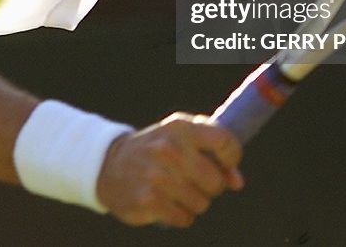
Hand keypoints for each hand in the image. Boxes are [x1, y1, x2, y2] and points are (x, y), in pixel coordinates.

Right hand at [95, 113, 243, 227]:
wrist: (108, 164)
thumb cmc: (157, 151)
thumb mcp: (181, 139)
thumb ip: (214, 153)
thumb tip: (237, 182)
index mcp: (180, 128)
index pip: (224, 140)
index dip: (232, 157)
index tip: (225, 165)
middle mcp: (169, 148)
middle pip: (216, 182)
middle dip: (209, 186)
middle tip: (191, 180)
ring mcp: (157, 175)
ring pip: (202, 203)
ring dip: (193, 202)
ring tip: (175, 191)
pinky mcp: (149, 200)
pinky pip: (184, 218)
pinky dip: (179, 215)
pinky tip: (165, 202)